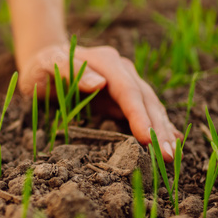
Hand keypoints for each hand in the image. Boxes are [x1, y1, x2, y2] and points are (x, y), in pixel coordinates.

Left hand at [18, 41, 182, 158]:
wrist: (46, 61)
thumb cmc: (44, 66)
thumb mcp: (49, 64)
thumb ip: (70, 69)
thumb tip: (99, 84)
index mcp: (107, 62)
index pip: (128, 91)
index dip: (139, 115)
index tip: (148, 138)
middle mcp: (122, 71)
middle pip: (146, 100)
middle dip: (158, 128)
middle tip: (168, 156)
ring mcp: (126, 84)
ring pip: (150, 108)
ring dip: (162, 131)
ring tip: (172, 155)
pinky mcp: (124, 99)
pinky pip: (145, 113)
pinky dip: (158, 127)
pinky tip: (173, 141)